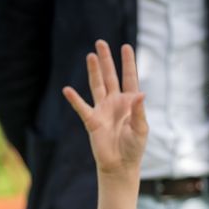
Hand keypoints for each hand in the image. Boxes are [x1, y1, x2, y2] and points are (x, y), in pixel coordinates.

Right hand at [63, 40, 147, 176]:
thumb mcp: (141, 129)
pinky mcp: (92, 121)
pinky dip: (75, 99)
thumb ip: (139, 111)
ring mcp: (103, 110)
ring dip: (93, 71)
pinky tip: (67, 90)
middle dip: (106, 60)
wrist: (120, 166)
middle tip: (101, 43)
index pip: (129, 78)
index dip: (128, 63)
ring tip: (90, 56)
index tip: (126, 46)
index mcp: (130, 103)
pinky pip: (82, 107)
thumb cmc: (134, 148)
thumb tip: (141, 93)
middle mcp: (115, 103)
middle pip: (110, 77)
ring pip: (97, 86)